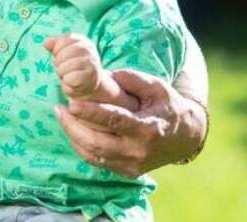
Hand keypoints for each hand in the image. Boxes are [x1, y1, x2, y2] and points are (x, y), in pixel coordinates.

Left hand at [44, 34, 102, 98]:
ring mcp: (91, 63)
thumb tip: (46, 44)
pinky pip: (72, 79)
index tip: (60, 57)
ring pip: (68, 66)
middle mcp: (88, 49)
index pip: (63, 41)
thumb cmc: (73, 67)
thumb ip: (54, 45)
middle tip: (62, 68)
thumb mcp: (64, 52)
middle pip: (64, 54)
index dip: (57, 50)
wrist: (90, 84)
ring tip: (66, 75)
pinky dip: (67, 82)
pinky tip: (70, 82)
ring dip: (62, 73)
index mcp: (81, 40)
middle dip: (58, 63)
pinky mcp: (91, 77)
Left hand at [55, 69, 207, 177]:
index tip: (72, 103)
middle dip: (74, 127)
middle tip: (59, 108)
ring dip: (73, 136)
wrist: (186, 137)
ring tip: (61, 115)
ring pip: (93, 155)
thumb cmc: (168, 106)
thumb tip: (108, 75)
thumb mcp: (158, 87)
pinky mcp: (127, 171)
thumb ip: (133, 79)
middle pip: (97, 144)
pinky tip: (73, 129)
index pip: (115, 121)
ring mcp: (132, 165)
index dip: (91, 113)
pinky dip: (82, 146)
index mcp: (148, 129)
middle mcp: (139, 151)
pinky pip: (98, 161)